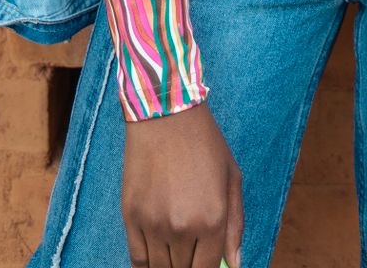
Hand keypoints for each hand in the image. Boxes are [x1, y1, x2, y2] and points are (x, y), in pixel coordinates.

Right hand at [122, 99, 243, 267]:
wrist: (165, 114)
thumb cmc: (204, 143)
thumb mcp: (231, 178)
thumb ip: (235, 225)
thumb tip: (234, 264)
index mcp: (212, 219)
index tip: (206, 263)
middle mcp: (182, 228)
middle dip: (189, 265)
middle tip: (192, 250)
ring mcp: (154, 224)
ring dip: (170, 265)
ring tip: (176, 248)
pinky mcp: (130, 217)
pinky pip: (138, 260)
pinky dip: (147, 265)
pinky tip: (156, 256)